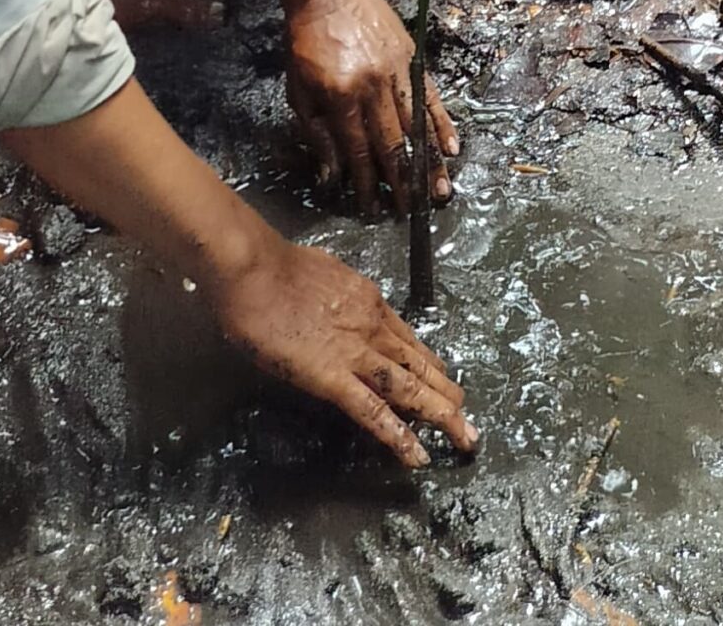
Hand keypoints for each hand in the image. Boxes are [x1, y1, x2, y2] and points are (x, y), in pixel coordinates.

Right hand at [214, 235, 477, 465]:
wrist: (256, 270)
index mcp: (369, 302)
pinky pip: (372, 412)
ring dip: (440, 414)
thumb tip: (334, 300)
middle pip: (419, 364)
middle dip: (446, 391)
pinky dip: (398, 436)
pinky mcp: (333, 378)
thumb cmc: (274, 268)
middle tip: (467, 414)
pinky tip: (417, 455)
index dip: (427, 362)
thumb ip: (336, 293)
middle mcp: (373, 327)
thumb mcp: (322, 273)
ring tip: (463, 436)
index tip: (442, 377)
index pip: (407, 339)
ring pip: (408, 389)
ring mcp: (357, 354)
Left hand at [286, 0, 458, 214]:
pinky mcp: (412, 57)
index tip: (371, 206)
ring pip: (416, 125)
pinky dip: (442, 122)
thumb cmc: (305, 39)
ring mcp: (397, 72)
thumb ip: (316, 130)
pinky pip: (430, 96)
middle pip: (392, 144)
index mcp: (341, 97)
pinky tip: (451, 147)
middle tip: (412, 209)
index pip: (358, 151)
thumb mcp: (297, 88)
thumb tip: (331, 171)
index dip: (365, 182)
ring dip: (428, 161)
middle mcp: (373, 88)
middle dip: (402, 182)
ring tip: (439, 190)